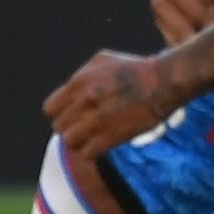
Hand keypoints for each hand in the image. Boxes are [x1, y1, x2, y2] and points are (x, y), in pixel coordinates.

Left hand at [44, 50, 181, 160]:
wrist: (164, 82)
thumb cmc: (136, 69)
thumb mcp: (104, 60)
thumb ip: (82, 75)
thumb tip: (70, 90)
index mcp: (79, 83)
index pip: (50, 109)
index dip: (60, 113)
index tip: (73, 114)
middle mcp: (84, 102)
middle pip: (59, 127)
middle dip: (71, 127)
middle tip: (86, 126)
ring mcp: (97, 120)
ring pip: (70, 141)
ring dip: (80, 141)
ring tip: (93, 137)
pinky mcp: (111, 137)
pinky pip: (87, 153)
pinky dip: (93, 151)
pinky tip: (103, 143)